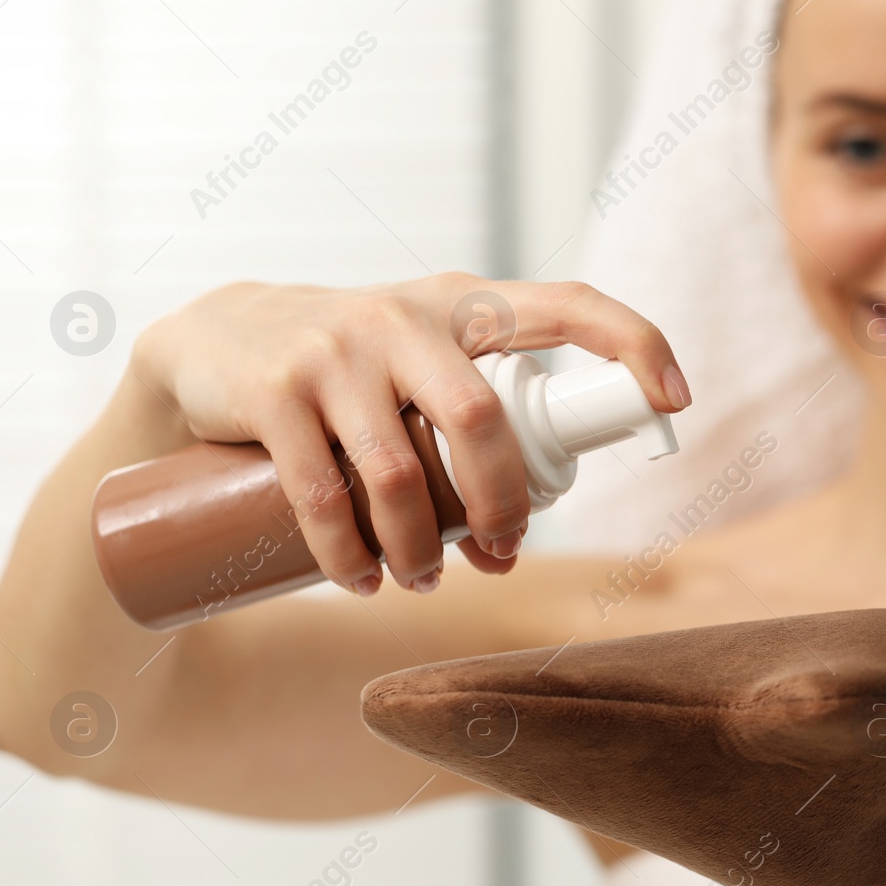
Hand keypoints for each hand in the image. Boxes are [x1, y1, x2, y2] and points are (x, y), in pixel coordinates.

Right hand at [129, 274, 689, 593]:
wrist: (209, 348)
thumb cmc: (345, 375)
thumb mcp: (415, 367)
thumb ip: (469, 422)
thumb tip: (514, 535)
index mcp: (461, 303)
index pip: (568, 304)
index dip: (634, 343)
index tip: (676, 401)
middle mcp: (404, 315)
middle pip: (484, 422)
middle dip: (504, 506)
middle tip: (500, 554)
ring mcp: (335, 348)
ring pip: (400, 474)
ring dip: (419, 550)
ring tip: (417, 582)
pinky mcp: (273, 388)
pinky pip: (323, 492)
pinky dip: (348, 554)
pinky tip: (360, 580)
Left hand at [361, 608, 885, 885]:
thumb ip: (853, 708)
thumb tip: (766, 705)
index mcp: (756, 770)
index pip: (599, 737)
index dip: (500, 714)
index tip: (400, 699)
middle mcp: (727, 808)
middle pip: (579, 762)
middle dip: (482, 730)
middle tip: (380, 702)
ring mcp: (739, 823)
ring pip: (604, 781)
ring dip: (523, 749)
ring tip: (439, 715)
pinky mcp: (759, 823)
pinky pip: (648, 791)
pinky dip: (583, 763)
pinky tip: (551, 741)